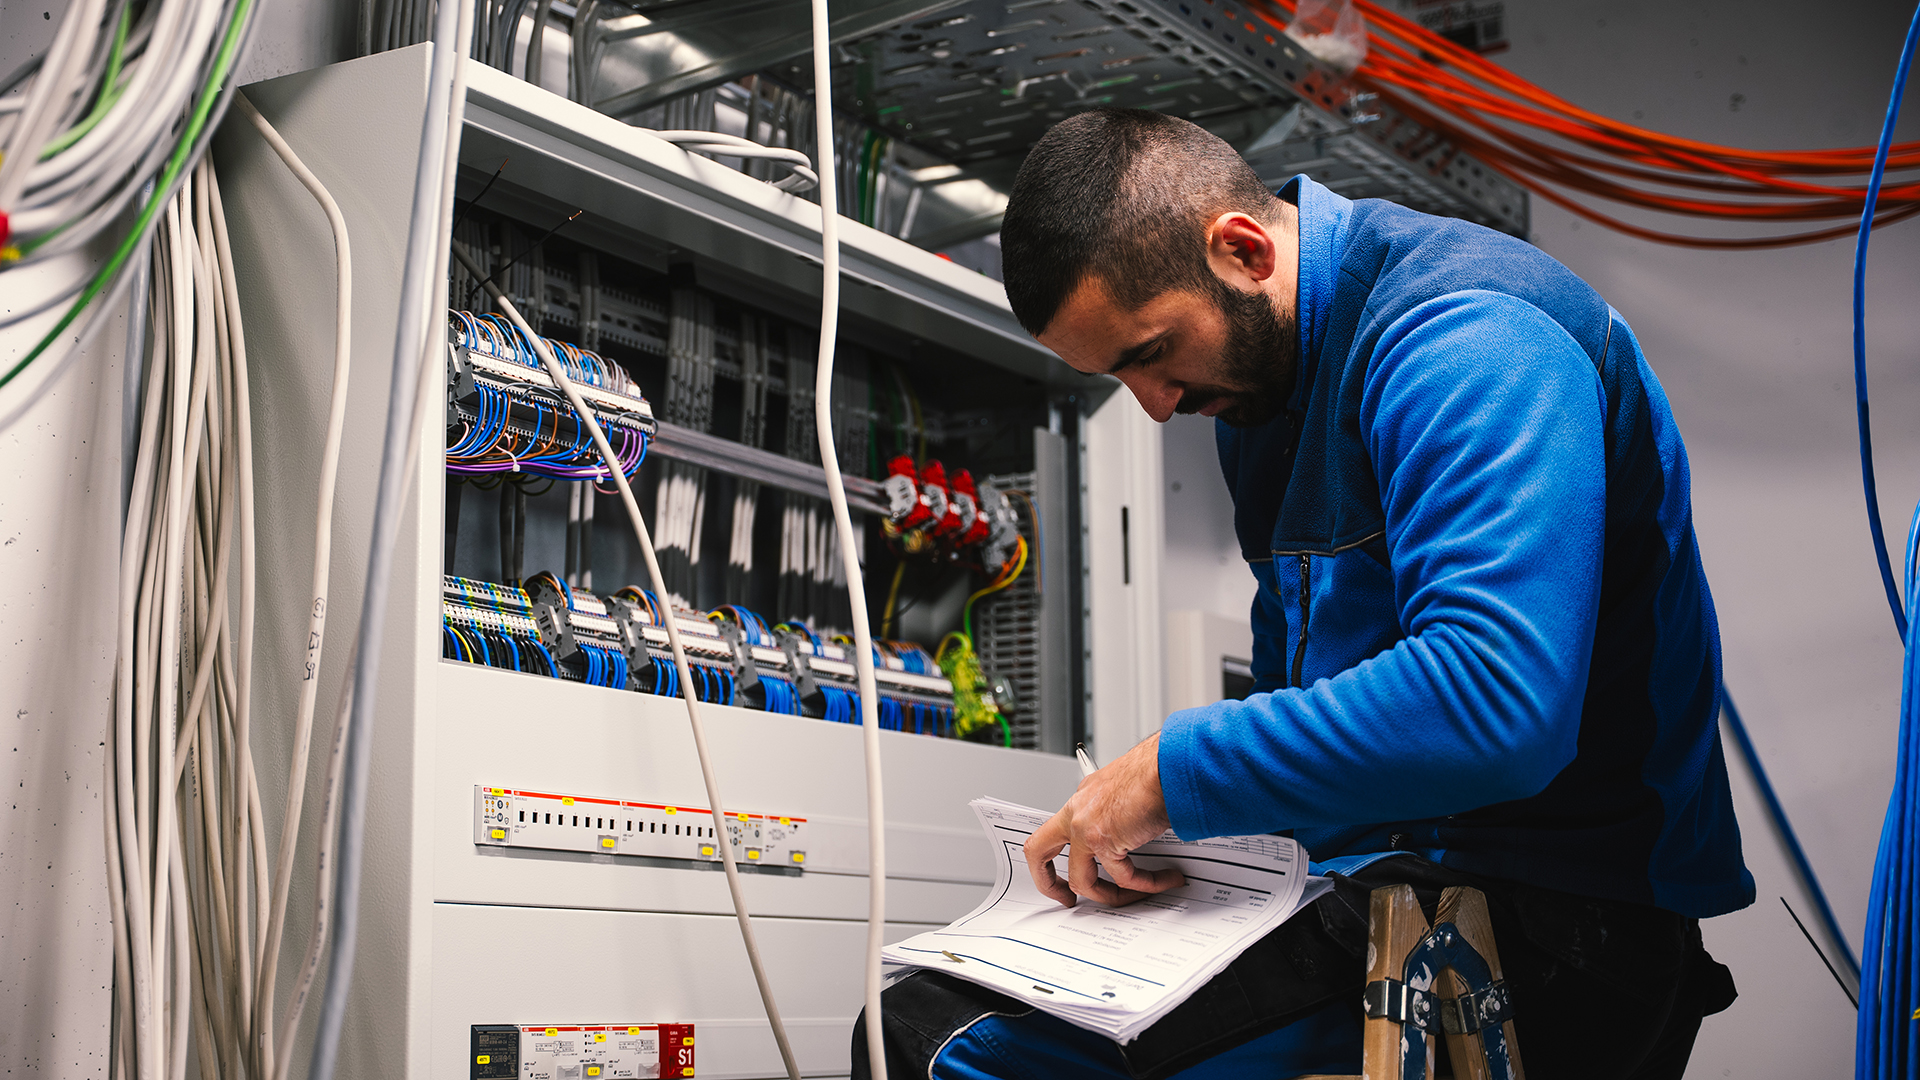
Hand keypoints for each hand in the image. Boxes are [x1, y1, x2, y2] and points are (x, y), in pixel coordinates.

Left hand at [1023, 731, 1186, 907]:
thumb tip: (1137, 838)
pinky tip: (1164, 879)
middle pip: (1039, 852)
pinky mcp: (1103, 840)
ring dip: (1112, 895)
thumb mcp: (1130, 791)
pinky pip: (1123, 877)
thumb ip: (1122, 816)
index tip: (1063, 872)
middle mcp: (1078, 811)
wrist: (1170, 765)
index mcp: (1083, 799)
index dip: (1053, 856)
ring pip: (1082, 879)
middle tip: (1066, 899)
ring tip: (1136, 896)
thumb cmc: (1158, 771)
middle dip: (1048, 882)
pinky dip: (1147, 884)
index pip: (1055, 831)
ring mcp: (1085, 827)